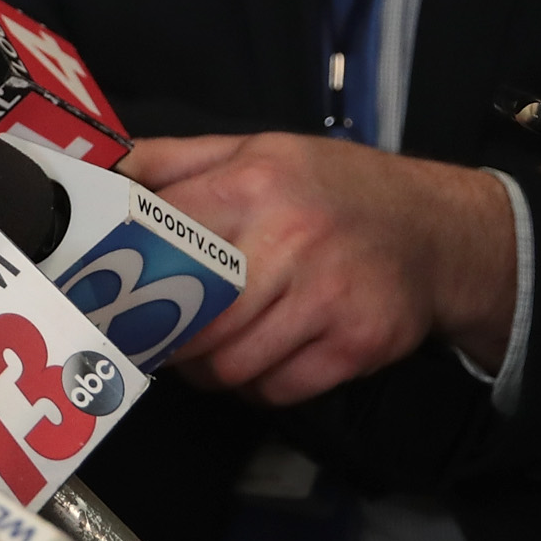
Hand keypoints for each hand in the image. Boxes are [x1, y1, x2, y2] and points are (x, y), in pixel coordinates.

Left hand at [126, 133, 515, 401]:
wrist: (437, 230)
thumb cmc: (331, 188)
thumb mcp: (256, 150)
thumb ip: (174, 161)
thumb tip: (102, 174)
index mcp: (254, 184)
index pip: (163, 236)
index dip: (128, 272)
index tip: (109, 293)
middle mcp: (291, 240)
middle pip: (192, 316)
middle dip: (163, 335)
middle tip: (152, 334)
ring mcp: (328, 298)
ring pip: (230, 365)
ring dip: (206, 368)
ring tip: (206, 348)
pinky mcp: (356, 345)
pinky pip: (276, 390)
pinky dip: (255, 386)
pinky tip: (257, 359)